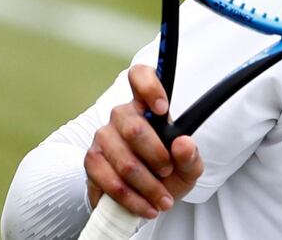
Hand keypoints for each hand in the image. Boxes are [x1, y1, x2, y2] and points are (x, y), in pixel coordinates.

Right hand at [84, 65, 204, 218]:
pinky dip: (132, 198)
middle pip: (134, 127)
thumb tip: (183, 143)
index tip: (163, 109)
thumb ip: (190, 156)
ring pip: (124, 159)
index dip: (149, 86)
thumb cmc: (167, 174)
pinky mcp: (91, 161)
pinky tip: (146, 206)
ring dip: (147, 185)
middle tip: (168, 172)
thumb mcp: (188, 168)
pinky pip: (109, 180)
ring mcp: (103, 137)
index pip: (140, 76)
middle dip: (156, 156)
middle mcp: (121, 116)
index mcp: (146, 105)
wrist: (144, 198)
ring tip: (163, 199)